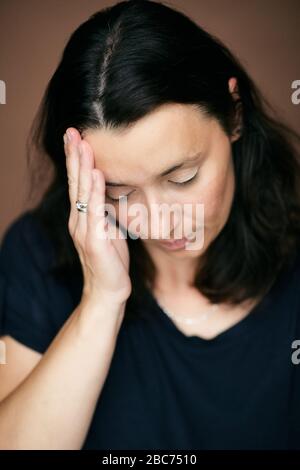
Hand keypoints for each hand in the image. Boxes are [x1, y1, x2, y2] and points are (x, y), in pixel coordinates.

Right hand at [64, 127, 131, 305]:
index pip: (78, 184)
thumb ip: (104, 212)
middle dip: (74, 156)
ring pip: (83, 193)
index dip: (77, 160)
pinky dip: (96, 191)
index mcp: (82, 217)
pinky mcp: (95, 241)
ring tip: (82, 144)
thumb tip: (109, 193)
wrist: (108, 292)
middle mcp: (79, 221)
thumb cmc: (110, 261)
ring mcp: (85, 230)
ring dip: (83, 167)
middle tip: (72, 131)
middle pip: (76, 183)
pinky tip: (97, 174)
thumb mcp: (107, 231)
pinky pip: (95, 211)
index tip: (77, 137)